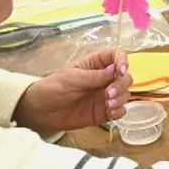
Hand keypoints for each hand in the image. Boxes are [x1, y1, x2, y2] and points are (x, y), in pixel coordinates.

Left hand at [15, 48, 131, 135]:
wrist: (42, 111)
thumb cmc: (53, 88)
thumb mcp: (72, 78)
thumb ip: (94, 76)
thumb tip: (115, 70)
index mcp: (95, 64)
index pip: (116, 55)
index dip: (123, 60)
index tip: (121, 70)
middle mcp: (104, 78)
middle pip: (125, 76)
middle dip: (121, 84)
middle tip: (108, 93)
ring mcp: (105, 95)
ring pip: (125, 93)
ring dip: (121, 98)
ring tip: (107, 104)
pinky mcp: (104, 111)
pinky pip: (120, 110)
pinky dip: (119, 111)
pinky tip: (109, 113)